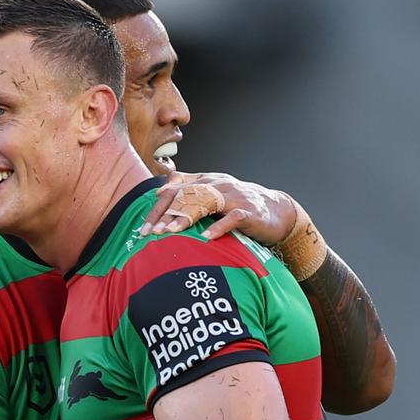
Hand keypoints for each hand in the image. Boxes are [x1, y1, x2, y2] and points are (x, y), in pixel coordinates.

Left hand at [140, 171, 297, 246]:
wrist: (276, 211)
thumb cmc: (238, 206)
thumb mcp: (211, 196)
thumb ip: (188, 191)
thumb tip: (160, 189)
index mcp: (205, 181)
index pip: (174, 190)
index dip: (157, 208)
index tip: (143, 228)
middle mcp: (216, 184)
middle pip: (186, 196)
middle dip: (166, 215)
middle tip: (152, 233)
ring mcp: (233, 196)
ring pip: (205, 203)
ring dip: (186, 218)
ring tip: (171, 233)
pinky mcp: (248, 211)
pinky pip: (232, 219)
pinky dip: (219, 227)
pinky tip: (206, 238)